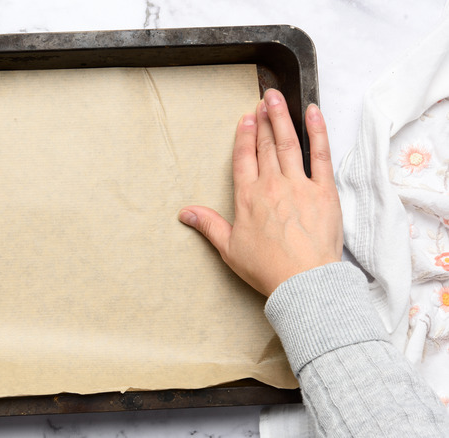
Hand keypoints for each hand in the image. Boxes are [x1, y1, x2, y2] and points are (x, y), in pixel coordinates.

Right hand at [179, 89, 341, 295]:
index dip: (244, 136)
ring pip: (288, 143)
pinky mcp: (324, 191)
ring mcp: (299, 185)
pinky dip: (317, 131)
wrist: (303, 282)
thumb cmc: (267, 268)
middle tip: (263, 99)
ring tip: (278, 98)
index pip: (245, 158)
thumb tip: (185, 213)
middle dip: (264, 120)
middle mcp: (271, 185)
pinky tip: (313, 113)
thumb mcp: (229, 249)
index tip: (246, 119)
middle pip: (265, 145)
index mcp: (248, 198)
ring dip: (282, 117)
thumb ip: (208, 225)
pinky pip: (321, 154)